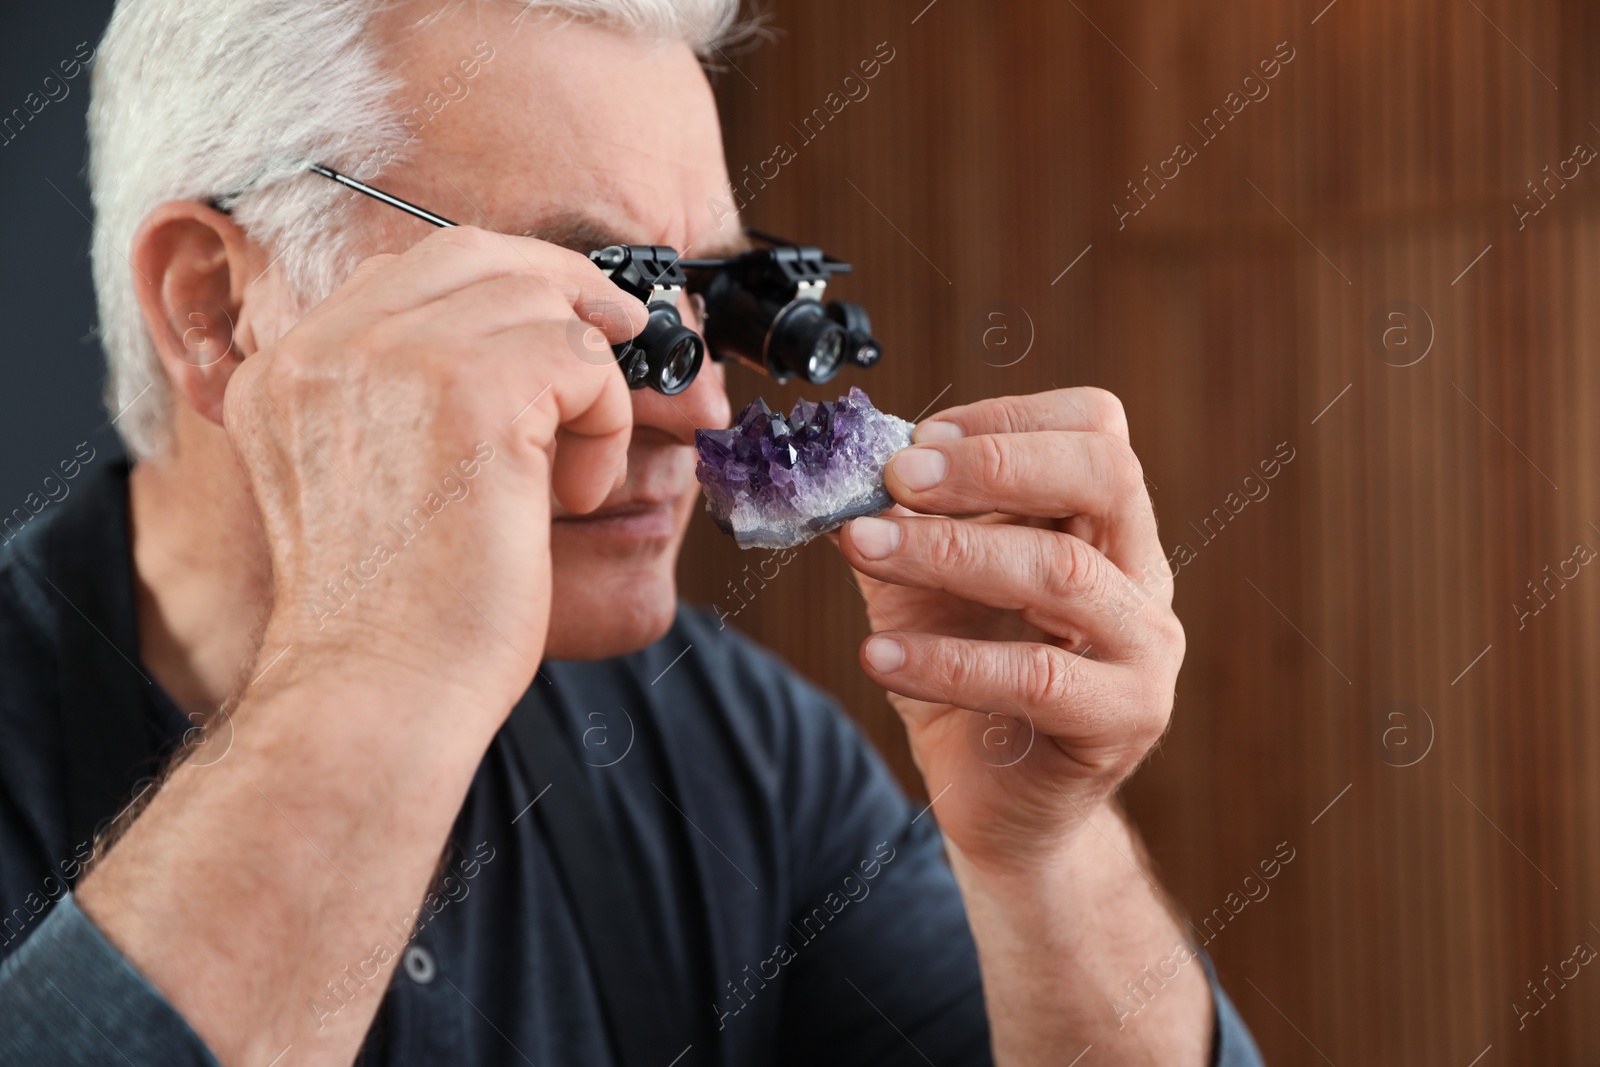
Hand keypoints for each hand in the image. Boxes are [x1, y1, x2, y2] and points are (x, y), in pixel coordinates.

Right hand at [224, 225, 646, 716]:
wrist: (378, 688)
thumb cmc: (391, 616)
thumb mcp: (365, 482)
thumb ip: (399, 403)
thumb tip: (518, 346)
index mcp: (289, 368)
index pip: (407, 272)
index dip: (499, 287)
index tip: (555, 328)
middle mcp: (328, 347)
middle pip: (474, 255)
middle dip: (560, 289)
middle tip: (617, 337)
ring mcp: (396, 359)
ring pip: (540, 303)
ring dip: (586, 383)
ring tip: (570, 473)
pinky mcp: (474, 391)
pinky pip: (584, 360)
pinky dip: (605, 423)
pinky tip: (572, 492)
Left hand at [837, 388, 1182, 872]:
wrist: (999, 805)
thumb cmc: (965, 680)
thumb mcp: (920, 586)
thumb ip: (894, 525)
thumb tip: (837, 467)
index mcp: (1105, 523)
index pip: (1094, 426)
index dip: (1006, 417)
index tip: (915, 439)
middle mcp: (1141, 572)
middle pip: (1105, 473)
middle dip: (992, 463)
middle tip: (898, 475)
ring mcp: (1145, 648)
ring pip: (1063, 572)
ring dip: (949, 552)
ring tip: (862, 548)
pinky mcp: (1122, 721)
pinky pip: (1038, 676)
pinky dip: (949, 661)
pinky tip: (879, 658)